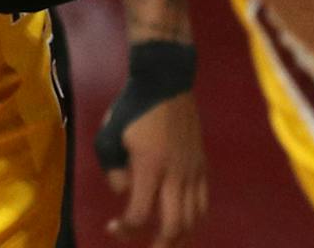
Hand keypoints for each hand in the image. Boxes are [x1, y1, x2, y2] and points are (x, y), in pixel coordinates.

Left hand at [106, 90, 206, 244]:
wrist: (166, 81)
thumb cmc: (133, 108)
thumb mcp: (110, 136)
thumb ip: (114, 170)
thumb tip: (125, 193)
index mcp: (150, 167)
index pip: (139, 214)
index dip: (125, 229)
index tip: (113, 228)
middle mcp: (176, 174)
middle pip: (173, 226)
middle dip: (160, 245)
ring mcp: (193, 170)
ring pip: (193, 218)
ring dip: (180, 237)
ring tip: (167, 243)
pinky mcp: (202, 165)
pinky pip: (203, 202)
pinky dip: (194, 218)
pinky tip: (184, 223)